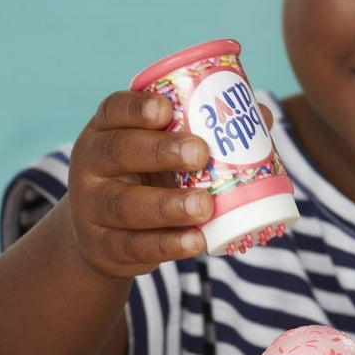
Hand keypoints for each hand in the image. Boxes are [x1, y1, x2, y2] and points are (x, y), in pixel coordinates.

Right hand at [67, 91, 212, 276]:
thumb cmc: (150, 179)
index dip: (136, 108)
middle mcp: (93, 164)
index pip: (114, 110)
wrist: (108, 237)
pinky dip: (167, 245)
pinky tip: (195, 241)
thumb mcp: (164, 153)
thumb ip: (205, 133)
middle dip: (160, 151)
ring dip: (168, 205)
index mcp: (107, 130)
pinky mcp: (105, 246)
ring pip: (125, 204)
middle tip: (200, 153)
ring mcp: (93, 207)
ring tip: (205, 205)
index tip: (166, 108)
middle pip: (118, 152)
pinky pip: (134, 245)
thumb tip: (262, 115)